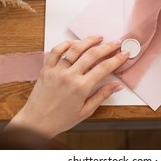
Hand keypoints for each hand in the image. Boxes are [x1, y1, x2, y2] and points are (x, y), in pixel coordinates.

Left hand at [6, 36, 128, 137]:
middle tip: (116, 43)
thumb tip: (116, 85)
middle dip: (107, 46)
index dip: (117, 59)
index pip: (104, 67)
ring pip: (75, 49)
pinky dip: (67, 44)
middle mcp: (69, 76)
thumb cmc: (60, 119)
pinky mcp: (46, 68)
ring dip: (89, 41)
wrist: (36, 122)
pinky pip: (57, 51)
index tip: (124, 54)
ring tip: (98, 37)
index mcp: (81, 87)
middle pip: (93, 54)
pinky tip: (76, 43)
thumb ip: (102, 95)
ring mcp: (57, 70)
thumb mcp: (86, 111)